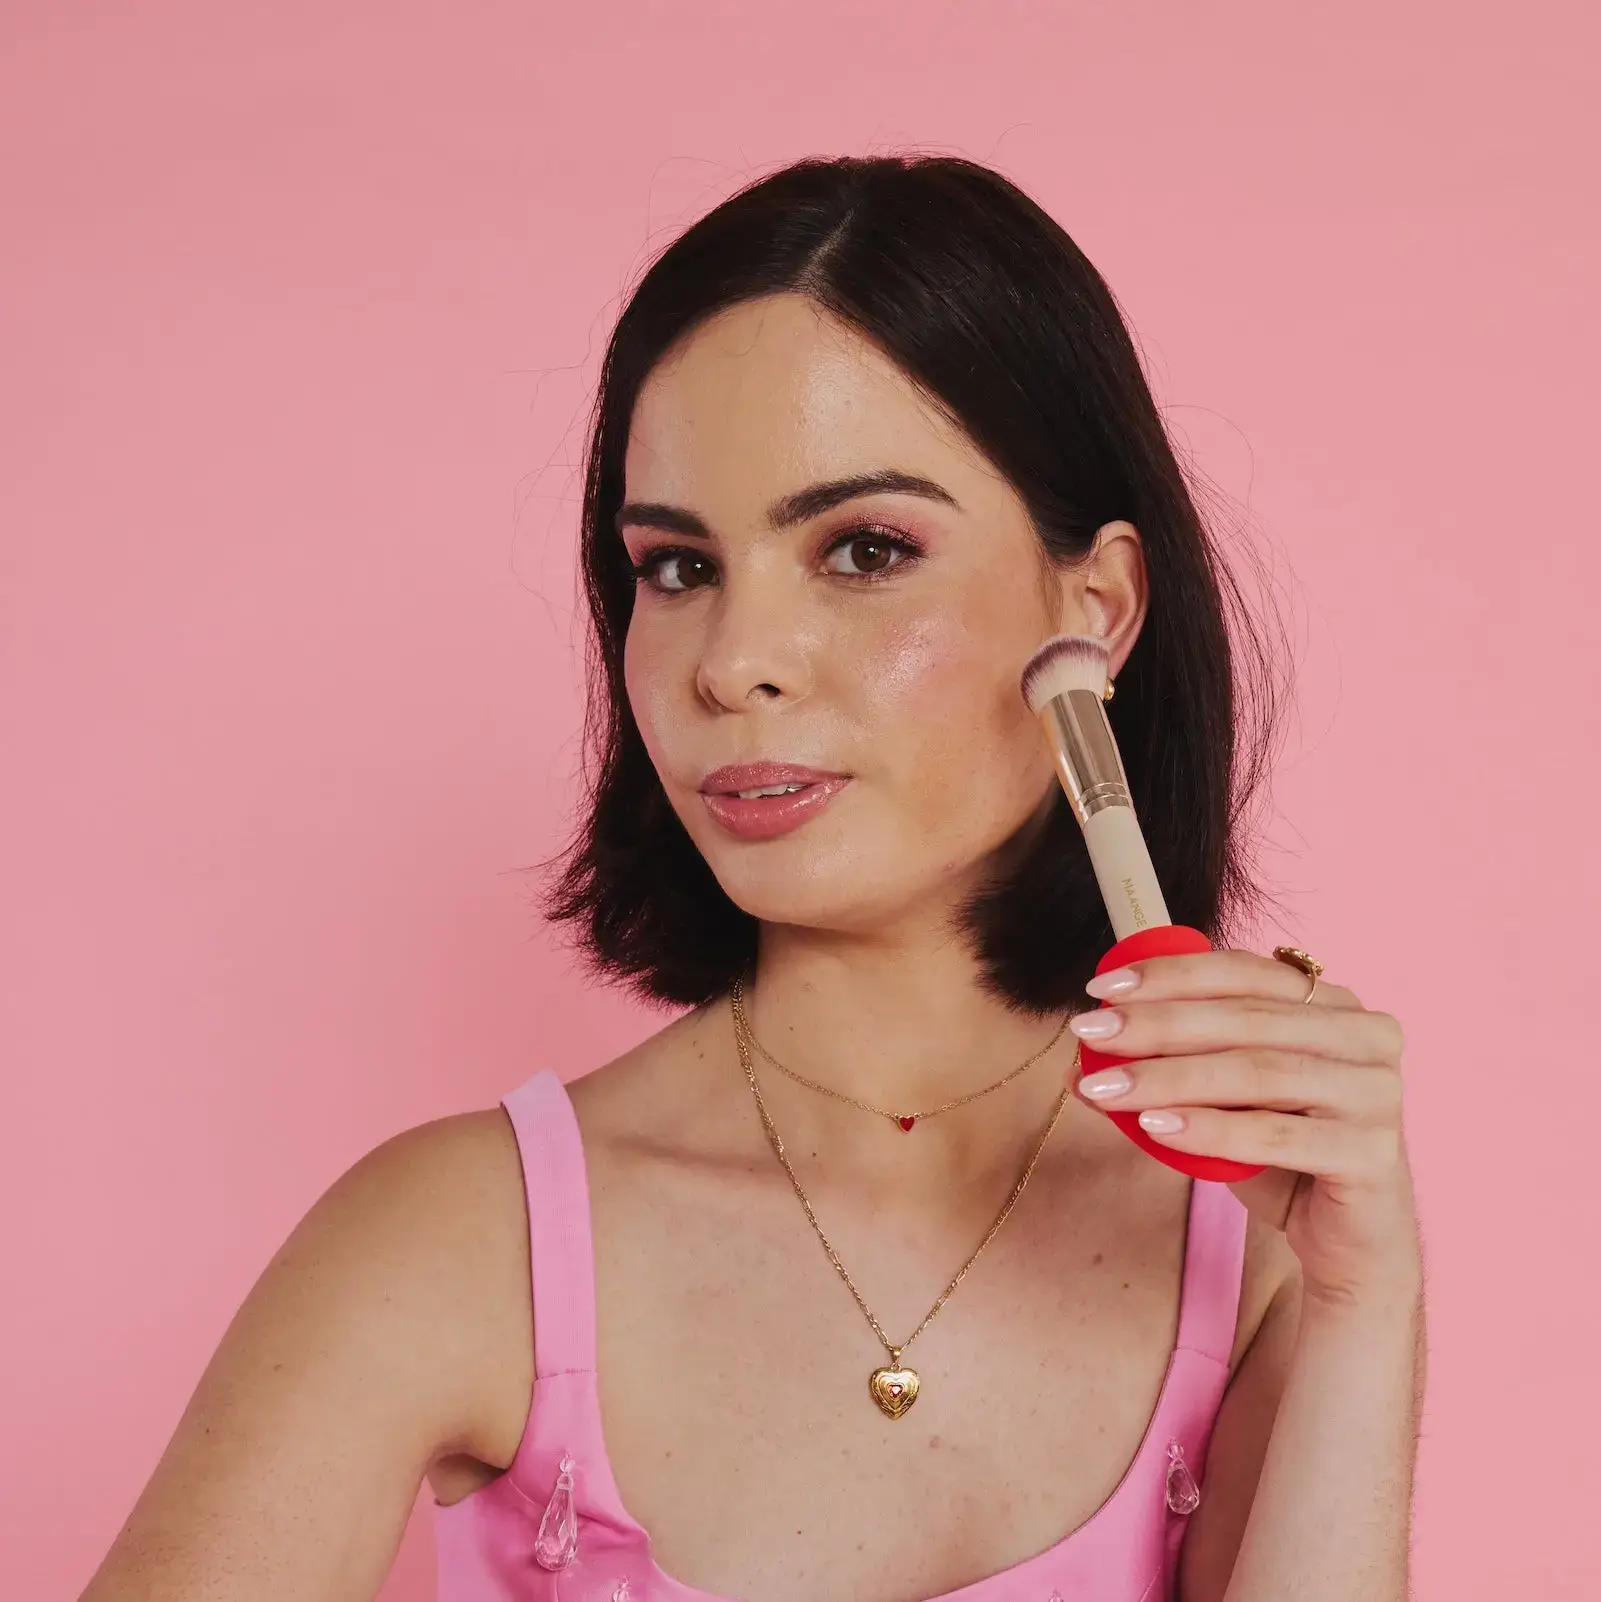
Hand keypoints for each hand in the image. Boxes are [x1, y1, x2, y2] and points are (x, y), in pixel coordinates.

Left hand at [1069, 949, 1420, 1309]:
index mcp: (1333, 1003)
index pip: (1243, 972)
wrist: (1349, 1242)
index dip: (1169, 975)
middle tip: (1090, 1033)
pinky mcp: (1375, 1153)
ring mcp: (1378, 1093)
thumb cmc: (1282, 1156)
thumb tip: (1082, 1058)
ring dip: (1169, 1077)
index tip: (1101, 987)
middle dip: (1156, 1024)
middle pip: (1244, 1018)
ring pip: (1256, 1072)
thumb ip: (1169, 1069)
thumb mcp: (1222, 1102)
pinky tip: (1155, 1127)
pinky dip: (1209, 1128)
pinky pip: (1275, 1134)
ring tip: (1107, 1087)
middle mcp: (1367, 1036)